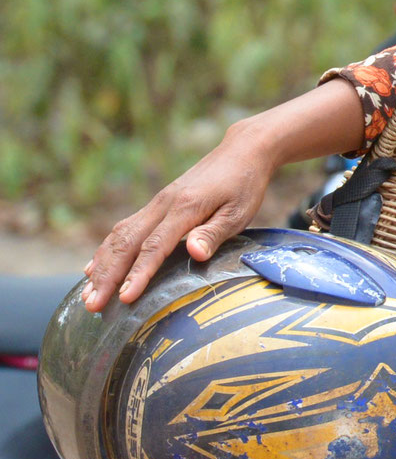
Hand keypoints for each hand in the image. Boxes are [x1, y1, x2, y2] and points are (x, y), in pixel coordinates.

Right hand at [83, 126, 278, 311]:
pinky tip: (93, 269)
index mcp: (184, 208)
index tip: (125, 298)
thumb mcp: (239, 211)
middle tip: (92, 306)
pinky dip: (106, 251)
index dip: (139, 273)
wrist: (240, 152)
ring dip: (101, 266)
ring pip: (119, 237)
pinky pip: (124, 229)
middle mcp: (162, 205)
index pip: (155, 246)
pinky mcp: (155, 205)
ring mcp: (155, 204)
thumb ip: (214, 233)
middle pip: (127, 244)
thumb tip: (195, 254)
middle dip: (108, 277)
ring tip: (87, 295)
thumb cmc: (244, 186)